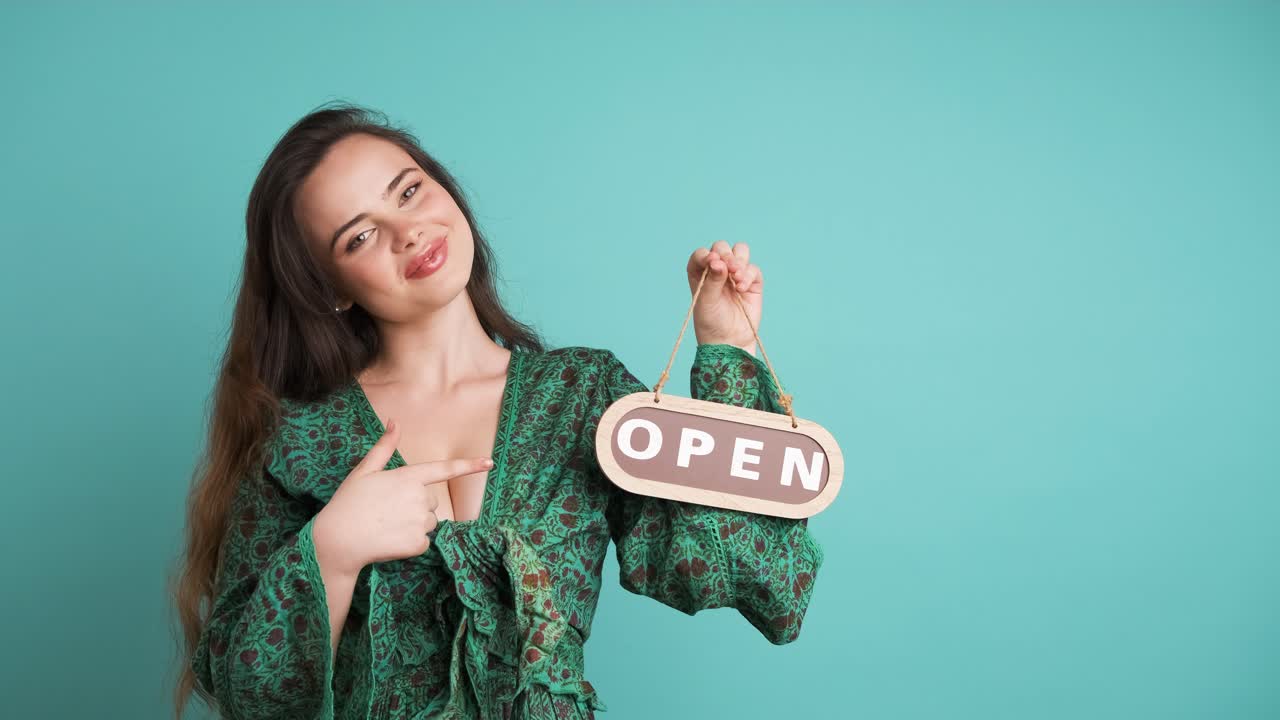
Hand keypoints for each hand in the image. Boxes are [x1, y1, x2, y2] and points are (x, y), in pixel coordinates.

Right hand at [311, 420, 492, 576]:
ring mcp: (420, 521)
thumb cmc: (348, 503)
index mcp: (408, 477)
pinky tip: (390, 541)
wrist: (337, 541)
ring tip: (386, 526)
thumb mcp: (364, 470)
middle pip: (431, 501)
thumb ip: (384, 447)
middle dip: (415, 506)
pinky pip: (423, 542)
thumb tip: (395, 421)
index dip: (469, 465)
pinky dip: (410, 544)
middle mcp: (419, 497)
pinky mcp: (418, 543)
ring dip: (413, 525)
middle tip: (387, 511)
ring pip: (428, 522)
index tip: (489, 463)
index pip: (444, 469)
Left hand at [687, 240, 762, 354]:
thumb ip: (712, 279)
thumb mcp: (706, 300)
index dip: (707, 254)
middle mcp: (717, 270)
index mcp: (700, 273)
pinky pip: (753, 269)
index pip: (702, 254)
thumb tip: (720, 261)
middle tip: (728, 268)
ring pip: (740, 252)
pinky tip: (742, 289)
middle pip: (722, 248)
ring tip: (736, 277)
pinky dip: (748, 276)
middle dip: (726, 255)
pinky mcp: (752, 283)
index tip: (712, 262)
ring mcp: (735, 275)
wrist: (729, 341)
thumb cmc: (711, 322)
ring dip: (739, 261)